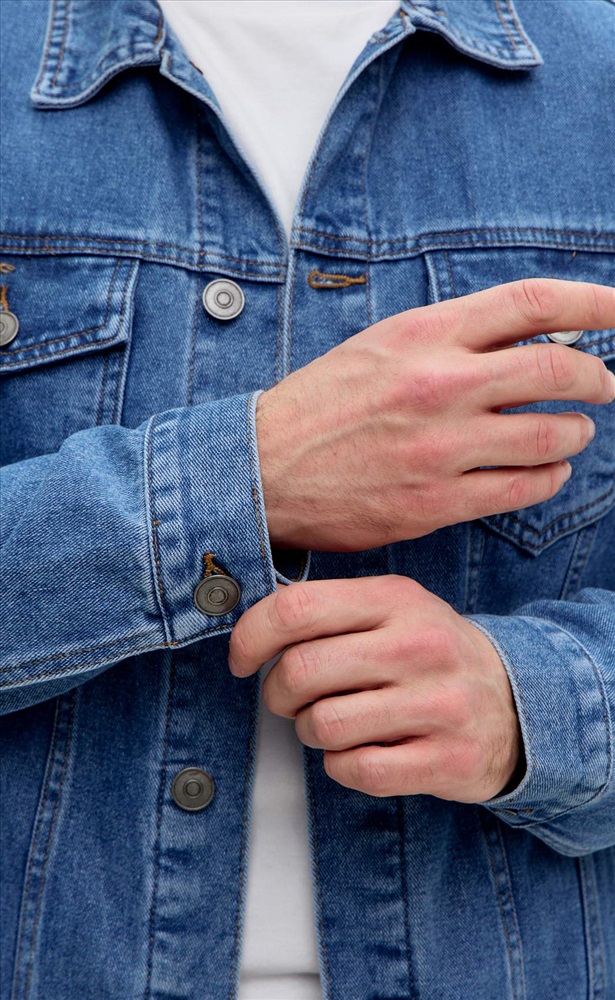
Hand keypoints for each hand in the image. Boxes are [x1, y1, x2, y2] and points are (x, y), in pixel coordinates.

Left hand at [228, 576, 522, 801]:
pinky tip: (361, 750)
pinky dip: (341, 766)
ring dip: (311, 731)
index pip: (297, 608)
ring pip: (324, 725)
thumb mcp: (390, 609)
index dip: (250, 636)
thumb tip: (248, 628)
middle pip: (301, 671)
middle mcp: (419, 646)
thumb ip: (327, 610)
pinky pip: (356, 770)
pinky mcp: (447, 759)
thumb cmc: (429, 653)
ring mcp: (439, 704)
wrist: (517, 702)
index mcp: (396, 598)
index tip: (241, 659)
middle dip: (277, 693)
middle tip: (288, 698)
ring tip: (332, 723)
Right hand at [256, 278, 614, 550]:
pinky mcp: (437, 501)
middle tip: (605, 386)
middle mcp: (440, 385)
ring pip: (551, 436)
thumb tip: (527, 337)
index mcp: (425, 334)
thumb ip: (451, 336)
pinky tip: (547, 472)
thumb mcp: (382, 344)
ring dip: (577, 433)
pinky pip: (522, 488)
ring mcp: (441, 447)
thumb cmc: (323, 403)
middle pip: (559, 372)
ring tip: (572, 433)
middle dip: (599, 379)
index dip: (595, 302)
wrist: (266, 467)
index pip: (532, 304)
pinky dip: (549, 478)